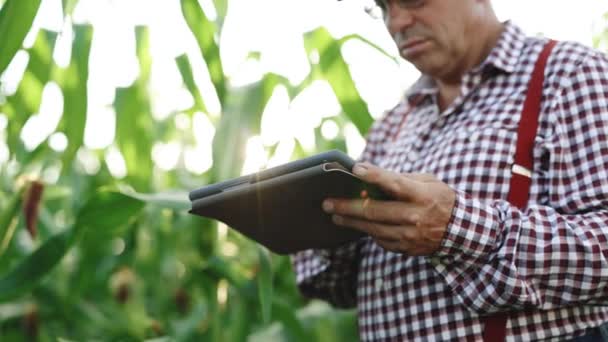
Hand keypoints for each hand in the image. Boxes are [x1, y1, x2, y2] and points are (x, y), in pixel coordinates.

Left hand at [322, 163, 455, 255]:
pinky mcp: (407, 249)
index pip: (395, 183)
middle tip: (327, 204)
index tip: (355, 168)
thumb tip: (370, 177)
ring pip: (373, 229)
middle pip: (375, 211)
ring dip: (351, 222)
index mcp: (422, 195)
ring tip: (335, 216)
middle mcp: (416, 217)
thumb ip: (400, 179)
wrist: (461, 231)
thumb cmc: (440, 198)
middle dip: (347, 207)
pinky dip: (369, 232)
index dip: (374, 175)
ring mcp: (411, 236)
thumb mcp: (427, 182)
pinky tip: (358, 225)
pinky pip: (381, 241)